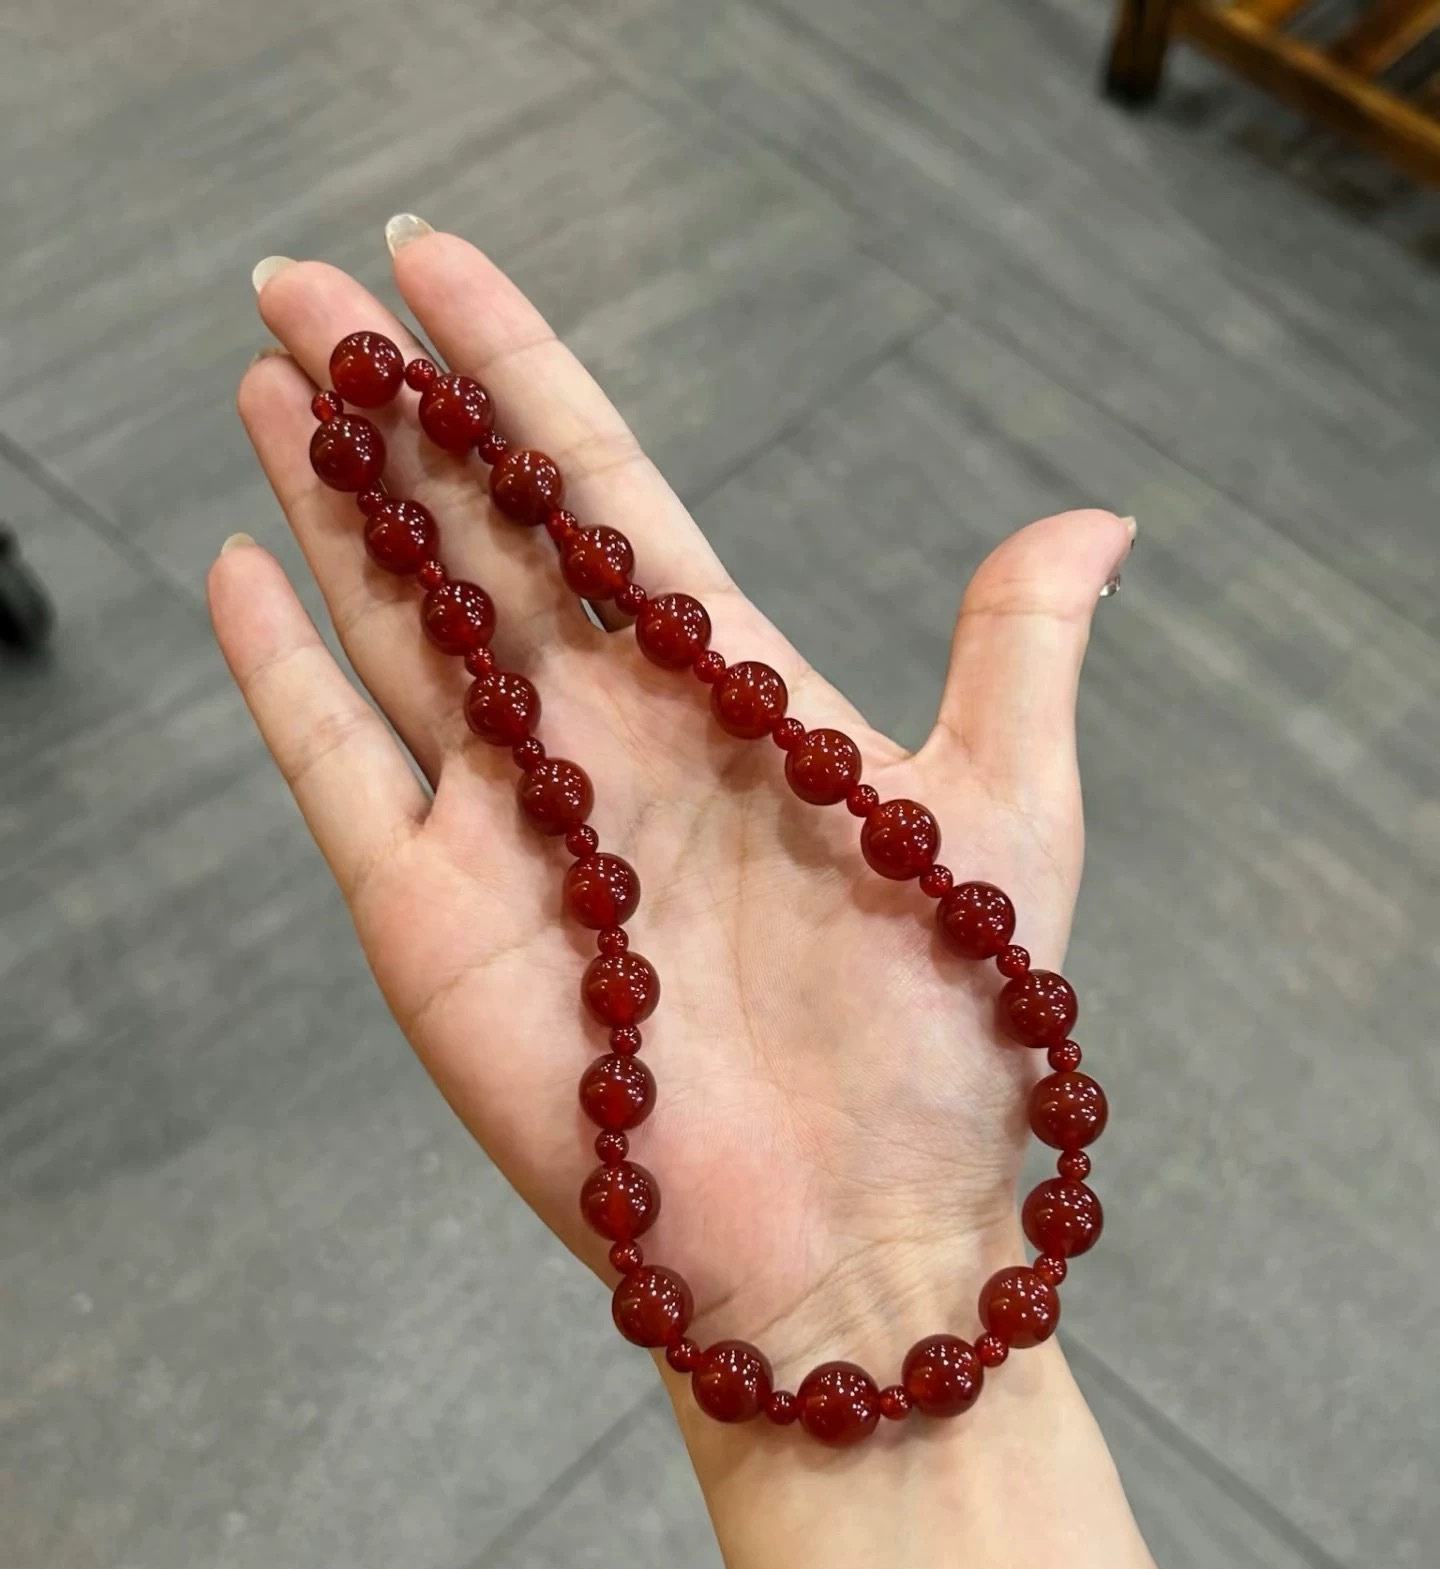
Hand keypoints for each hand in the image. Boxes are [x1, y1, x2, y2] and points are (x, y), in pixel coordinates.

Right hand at [210, 227, 1130, 1387]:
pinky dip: (286, 676)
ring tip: (267, 381)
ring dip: (331, 503)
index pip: (599, 490)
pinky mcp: (430, 919)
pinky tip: (244, 571)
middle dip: (392, 410)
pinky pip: (341, 771)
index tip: (439, 270)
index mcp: (722, 695)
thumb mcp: (1009, 822)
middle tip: (305, 290)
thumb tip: (1095, 519)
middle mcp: (603, 741)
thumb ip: (1018, 656)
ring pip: (398, 624)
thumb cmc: (941, 1043)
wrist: (854, 1236)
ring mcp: (508, 826)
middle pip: (476, 536)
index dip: (518, 373)